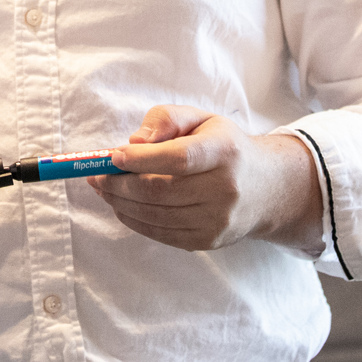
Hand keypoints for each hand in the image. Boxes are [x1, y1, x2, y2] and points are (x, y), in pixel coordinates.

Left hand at [91, 105, 322, 251]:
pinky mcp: (208, 241)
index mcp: (225, 151)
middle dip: (119, 184)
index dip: (141, 159)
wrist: (265, 188)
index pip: (179, 159)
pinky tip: (122, 205)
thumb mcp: (201, 119)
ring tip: (104, 188)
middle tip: (96, 175)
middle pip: (160, 191)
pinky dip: (134, 220)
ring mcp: (217, 220)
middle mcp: (225, 189)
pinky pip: (160, 233)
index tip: (111, 156)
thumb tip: (134, 142)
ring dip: (120, 203)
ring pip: (155, 215)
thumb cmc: (224, 146)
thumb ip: (166, 119)